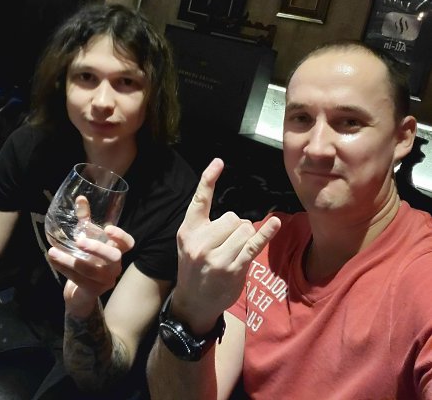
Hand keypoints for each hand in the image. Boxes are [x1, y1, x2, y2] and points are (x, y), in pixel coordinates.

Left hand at [48, 200, 133, 316]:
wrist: (81, 292)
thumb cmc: (87, 258)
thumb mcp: (86, 238)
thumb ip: (85, 219)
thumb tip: (80, 198)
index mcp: (117, 251)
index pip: (128, 243)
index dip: (121, 236)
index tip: (107, 228)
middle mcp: (115, 266)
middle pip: (114, 257)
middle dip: (97, 248)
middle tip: (79, 241)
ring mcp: (106, 280)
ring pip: (91, 270)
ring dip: (70, 260)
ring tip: (53, 251)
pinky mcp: (93, 291)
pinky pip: (78, 279)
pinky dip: (64, 269)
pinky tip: (53, 260)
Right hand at [172, 158, 280, 334]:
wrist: (193, 302)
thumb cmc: (194, 268)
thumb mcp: (189, 243)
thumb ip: (204, 226)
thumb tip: (236, 218)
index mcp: (188, 231)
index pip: (199, 200)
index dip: (209, 179)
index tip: (219, 161)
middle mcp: (200, 243)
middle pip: (232, 217)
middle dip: (235, 227)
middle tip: (227, 245)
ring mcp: (217, 257)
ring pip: (244, 229)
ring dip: (245, 237)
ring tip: (234, 252)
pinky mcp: (234, 268)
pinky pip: (254, 244)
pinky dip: (267, 233)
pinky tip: (275, 223)